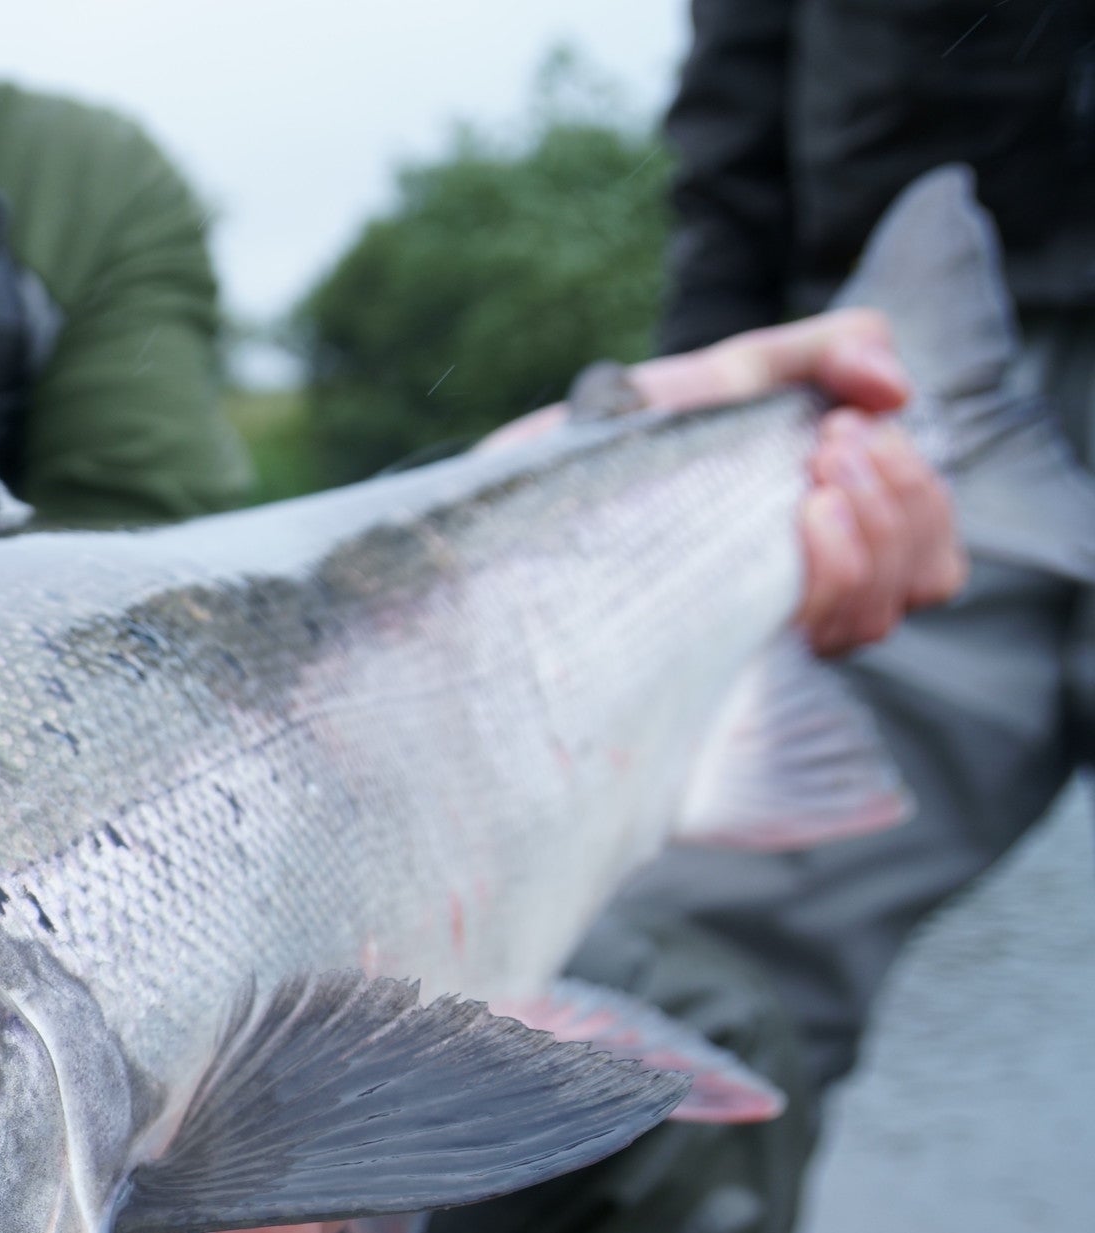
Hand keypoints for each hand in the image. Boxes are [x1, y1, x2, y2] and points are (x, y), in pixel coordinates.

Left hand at [485, 308, 967, 655]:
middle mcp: (806, 594)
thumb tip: (898, 387)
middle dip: (895, 499)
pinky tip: (794, 525)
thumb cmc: (626, 439)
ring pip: (880, 616)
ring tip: (808, 486)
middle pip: (924, 579)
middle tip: (824, 448)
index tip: (840, 428)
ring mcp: (765, 629)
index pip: (933, 552)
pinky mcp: (718, 658)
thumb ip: (826, 351)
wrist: (523, 491)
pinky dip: (832, 576)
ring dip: (870, 537)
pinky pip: (819, 643)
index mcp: (825, 537)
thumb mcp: (730, 374)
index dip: (914, 493)